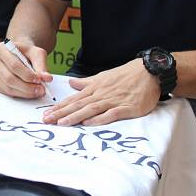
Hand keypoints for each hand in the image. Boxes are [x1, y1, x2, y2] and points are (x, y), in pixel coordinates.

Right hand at [0, 40, 53, 98]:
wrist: (18, 54)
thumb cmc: (26, 53)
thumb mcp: (36, 53)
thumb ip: (42, 65)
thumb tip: (47, 78)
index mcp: (1, 49)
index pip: (13, 65)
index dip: (27, 75)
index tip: (40, 80)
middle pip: (9, 78)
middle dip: (27, 86)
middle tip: (41, 89)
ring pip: (8, 87)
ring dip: (24, 92)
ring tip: (37, 92)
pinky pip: (6, 92)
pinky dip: (19, 94)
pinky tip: (29, 93)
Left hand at [42, 58, 159, 126]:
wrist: (149, 72)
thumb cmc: (125, 75)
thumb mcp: (102, 76)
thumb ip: (86, 82)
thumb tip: (71, 83)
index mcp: (94, 88)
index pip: (73, 99)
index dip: (59, 107)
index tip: (46, 113)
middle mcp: (100, 94)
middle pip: (78, 105)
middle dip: (61, 113)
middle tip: (46, 120)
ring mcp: (113, 101)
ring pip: (90, 109)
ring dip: (75, 116)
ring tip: (62, 123)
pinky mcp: (126, 108)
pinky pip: (111, 114)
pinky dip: (99, 119)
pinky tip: (89, 123)